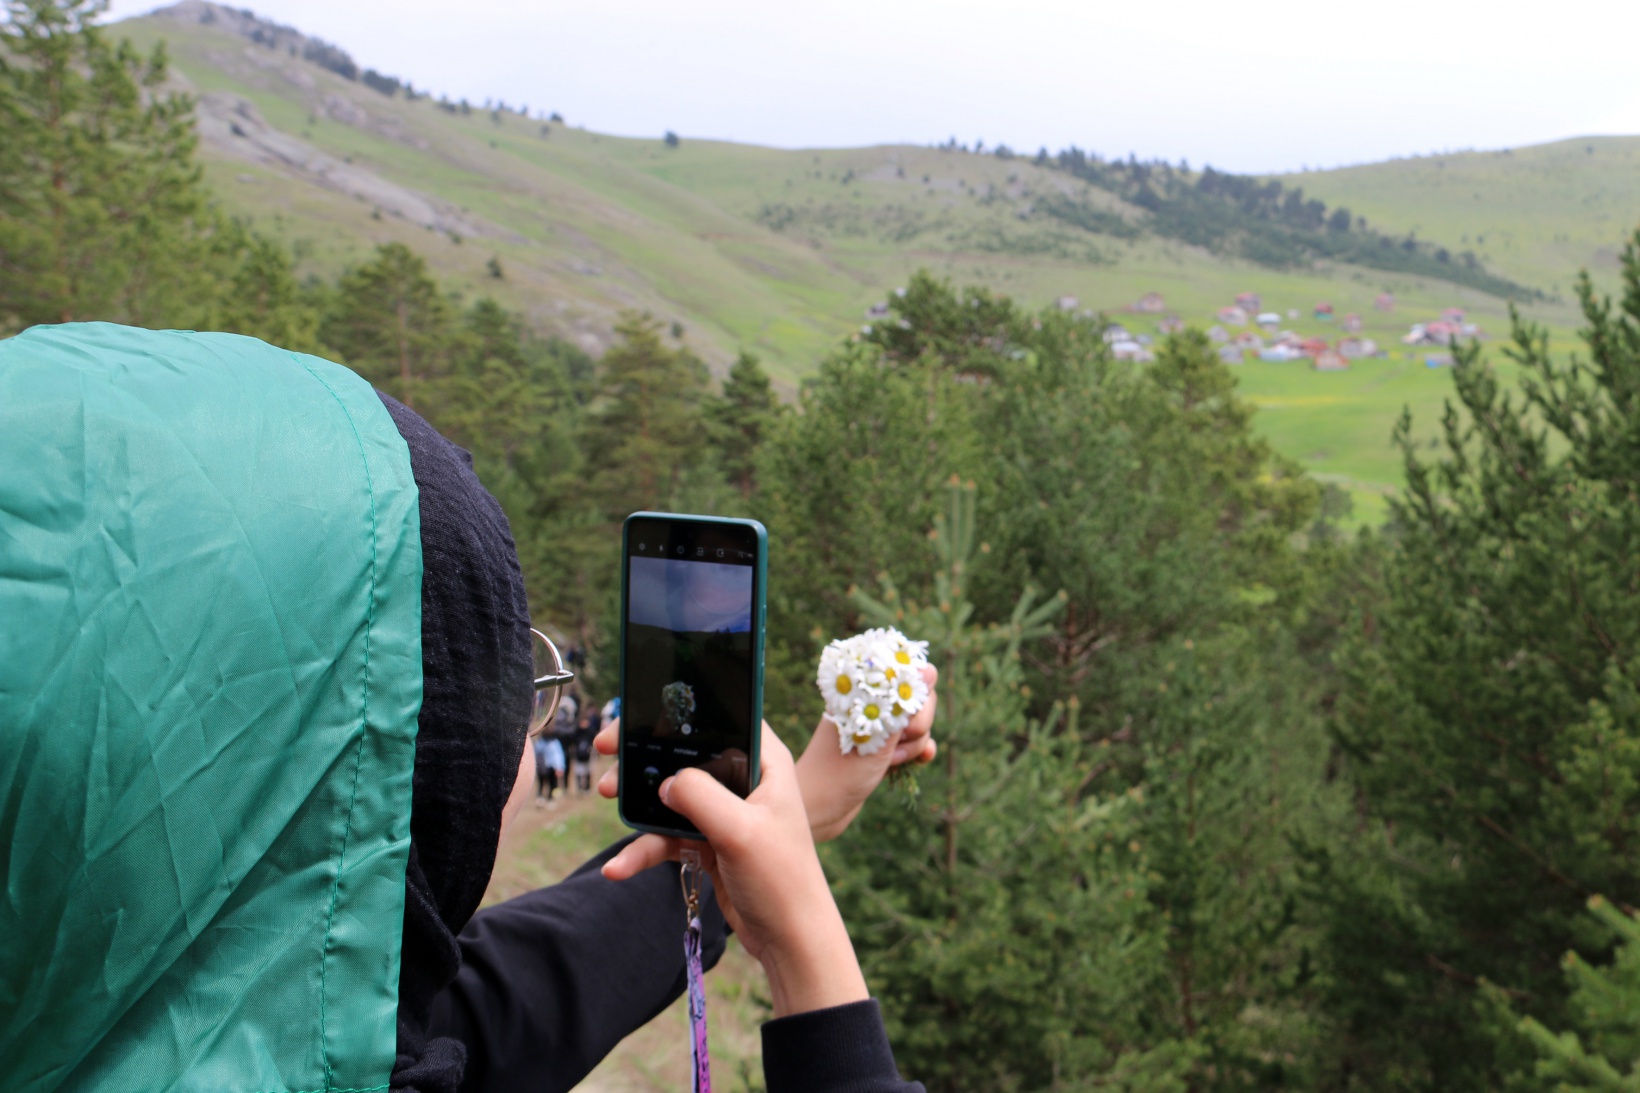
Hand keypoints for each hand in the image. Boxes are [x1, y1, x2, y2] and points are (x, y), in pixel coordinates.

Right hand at [601, 724, 869, 1017]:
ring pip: (670, 795)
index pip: (720, 718)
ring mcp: (723, 812)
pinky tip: (618, 868)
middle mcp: (744, 781)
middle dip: (645, 755)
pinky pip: (667, 837)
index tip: (636, 716)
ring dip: (638, 800)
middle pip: (686, 754)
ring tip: (607, 798)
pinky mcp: (708, 842)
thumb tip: (664, 781)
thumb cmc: (783, 879)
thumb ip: (701, 797)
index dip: (679, 712)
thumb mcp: (742, 831)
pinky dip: (642, 849)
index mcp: (765, 762)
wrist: (790, 938)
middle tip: (608, 754)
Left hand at [795, 664, 937, 841]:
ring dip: (913, 744)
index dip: (915, 691)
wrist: (819, 809)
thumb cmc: (838, 773)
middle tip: (899, 741)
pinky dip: (918, 752)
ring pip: (917, 725)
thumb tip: (929, 670)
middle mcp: (871, 706)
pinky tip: (920, 762)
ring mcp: (879, 729)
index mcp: (862, 693)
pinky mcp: (884, 750)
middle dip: (918, 723)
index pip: (904, 673)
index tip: (907, 714)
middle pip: (917, 699)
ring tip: (891, 762)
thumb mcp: (876, 738)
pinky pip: (914, 744)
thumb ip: (903, 706)